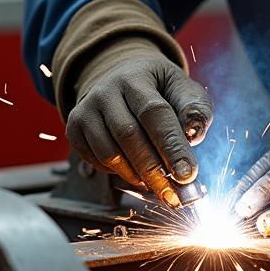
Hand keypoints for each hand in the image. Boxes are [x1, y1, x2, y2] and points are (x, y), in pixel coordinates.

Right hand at [65, 55, 212, 206]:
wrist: (122, 76)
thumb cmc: (159, 88)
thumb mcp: (182, 88)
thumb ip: (195, 109)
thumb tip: (194, 134)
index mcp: (136, 77)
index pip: (154, 113)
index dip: (171, 146)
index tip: (187, 174)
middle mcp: (105, 90)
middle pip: (128, 135)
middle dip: (154, 170)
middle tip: (174, 194)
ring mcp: (86, 109)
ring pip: (109, 153)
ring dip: (136, 176)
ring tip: (158, 185)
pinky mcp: (74, 127)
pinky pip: (96, 161)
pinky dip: (118, 174)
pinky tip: (136, 172)